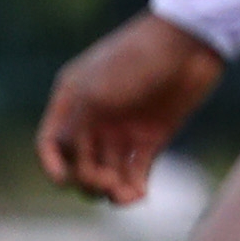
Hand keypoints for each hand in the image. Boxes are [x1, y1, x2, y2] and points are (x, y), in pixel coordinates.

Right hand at [37, 13, 225, 202]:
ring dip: (112, 190)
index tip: (64, 180)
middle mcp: (94, 118)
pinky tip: (139, 196)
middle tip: (105, 183)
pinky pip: (137, 171)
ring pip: (108, 172)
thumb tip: (67, 166)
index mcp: (71, 101)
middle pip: (80, 163)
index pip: (50, 143)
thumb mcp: (95, 94)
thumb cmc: (135, 61)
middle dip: (88, 180)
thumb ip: (75, 129)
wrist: (189, 43)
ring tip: (126, 196)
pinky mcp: (153, 137)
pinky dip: (135, 186)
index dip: (53, 165)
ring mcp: (123, 128)